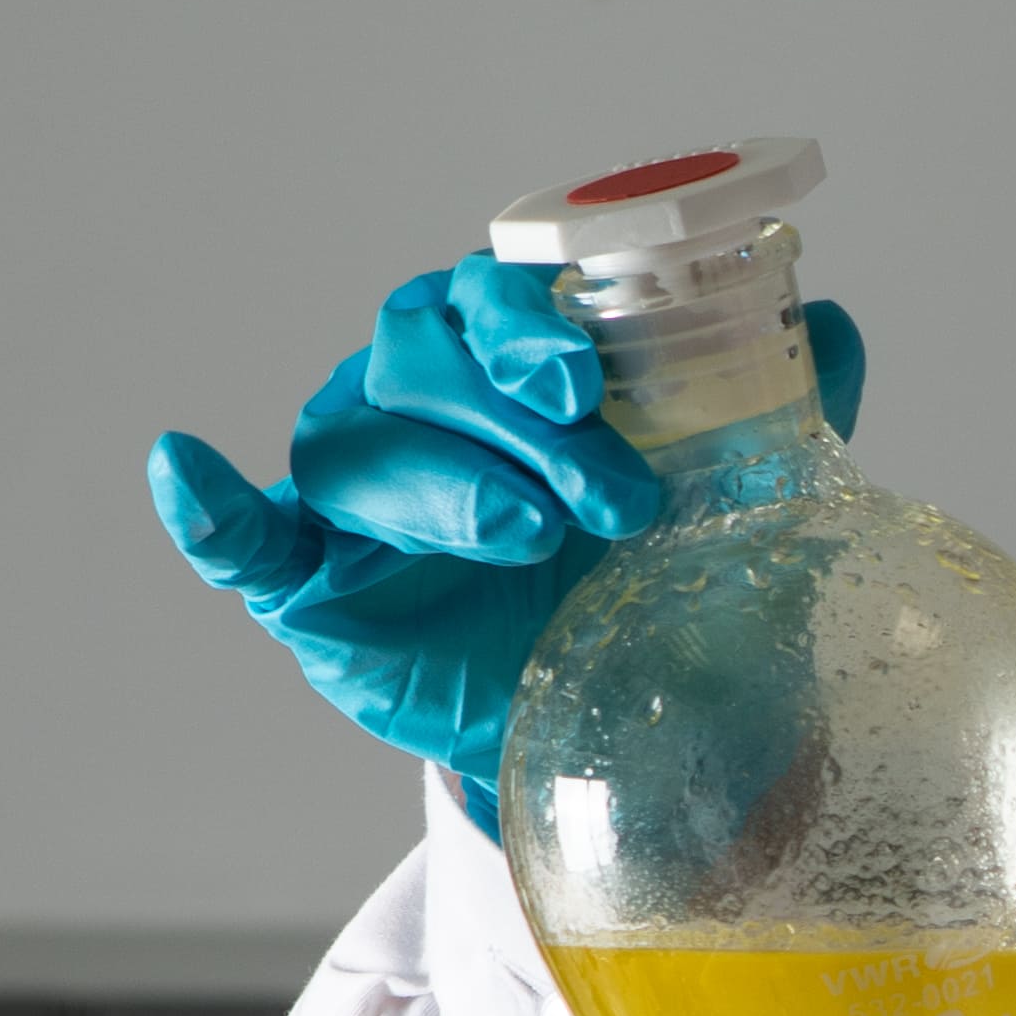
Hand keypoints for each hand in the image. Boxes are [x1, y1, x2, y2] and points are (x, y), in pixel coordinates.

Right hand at [149, 256, 865, 825]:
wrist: (602, 721)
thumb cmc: (644, 582)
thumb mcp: (730, 509)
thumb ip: (777, 418)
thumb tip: (833, 329)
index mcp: (508, 355)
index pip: (500, 294)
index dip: (533, 320)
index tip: (586, 373)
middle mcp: (416, 396)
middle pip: (426, 353)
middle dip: (514, 414)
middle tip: (607, 494)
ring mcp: (352, 483)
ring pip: (365, 445)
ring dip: (449, 485)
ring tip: (530, 540)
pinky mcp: (307, 577)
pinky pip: (244, 534)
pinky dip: (211, 506)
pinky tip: (183, 468)